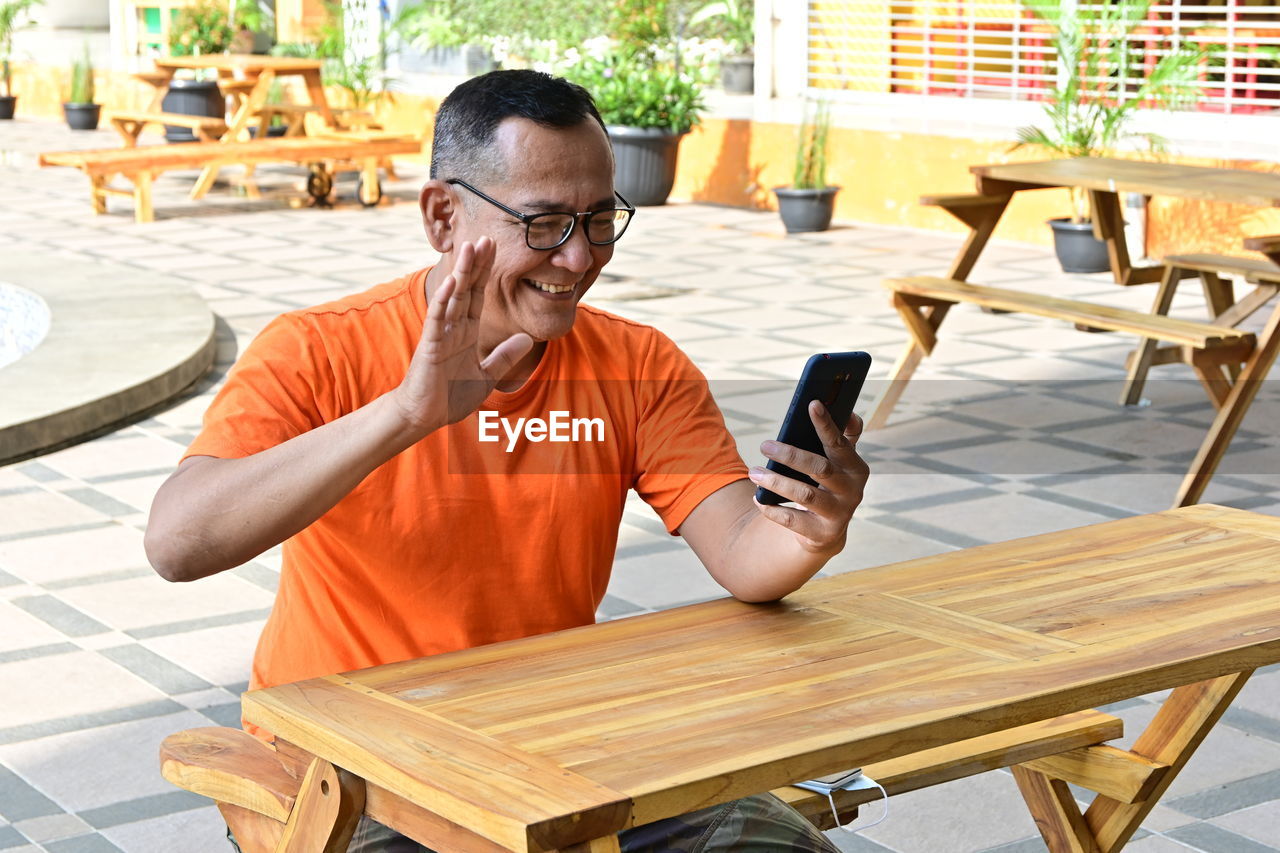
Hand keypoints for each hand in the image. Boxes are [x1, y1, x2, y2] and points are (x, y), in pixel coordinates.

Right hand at [391, 237, 532, 434]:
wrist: (425, 416)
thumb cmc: (450, 396)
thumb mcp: (487, 375)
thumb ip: (505, 356)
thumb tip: (527, 339)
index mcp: (466, 332)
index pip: (478, 296)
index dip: (486, 273)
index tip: (495, 248)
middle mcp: (453, 328)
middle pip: (467, 289)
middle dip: (476, 264)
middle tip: (486, 237)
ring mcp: (441, 334)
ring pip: (453, 297)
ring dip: (461, 273)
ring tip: (469, 247)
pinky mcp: (430, 346)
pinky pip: (437, 319)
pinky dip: (444, 300)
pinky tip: (451, 281)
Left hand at [747, 403, 868, 553]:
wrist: (828, 530)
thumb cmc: (828, 485)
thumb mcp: (838, 463)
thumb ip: (844, 438)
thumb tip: (849, 414)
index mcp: (855, 467)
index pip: (839, 442)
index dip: (826, 424)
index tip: (812, 404)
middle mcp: (852, 490)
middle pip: (819, 468)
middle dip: (790, 455)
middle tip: (764, 444)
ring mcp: (839, 513)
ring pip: (805, 495)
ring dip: (777, 482)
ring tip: (754, 472)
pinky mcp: (823, 534)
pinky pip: (793, 521)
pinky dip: (772, 510)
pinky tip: (758, 499)